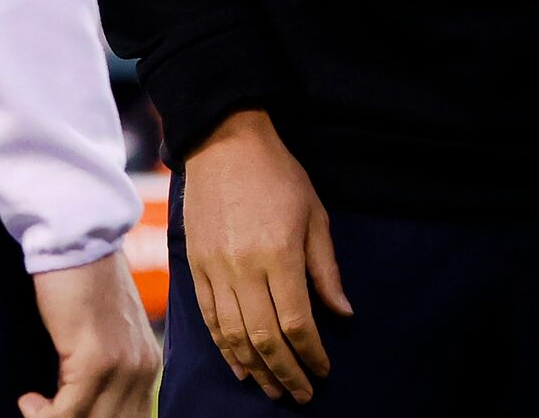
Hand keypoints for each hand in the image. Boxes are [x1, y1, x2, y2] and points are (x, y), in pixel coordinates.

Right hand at [19, 251, 161, 417]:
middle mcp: (143, 369)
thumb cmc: (82, 285)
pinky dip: (43, 415)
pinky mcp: (97, 360)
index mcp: (147, 365)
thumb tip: (78, 405)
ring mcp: (123, 366)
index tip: (60, 415)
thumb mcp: (102, 335)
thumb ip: (102, 368)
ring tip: (33, 408)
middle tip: (42, 414)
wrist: (79, 244)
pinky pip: (68, 412)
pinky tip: (28, 401)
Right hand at [181, 109, 350, 402]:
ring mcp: (216, 270)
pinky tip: (239, 365)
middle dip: (285, 372)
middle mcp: (245, 268)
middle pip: (264, 337)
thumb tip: (342, 314)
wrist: (224, 145)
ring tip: (273, 388)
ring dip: (254, 368)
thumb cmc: (279, 176)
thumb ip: (326, 270)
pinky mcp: (196, 268)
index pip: (297, 322)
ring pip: (234, 335)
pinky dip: (225, 348)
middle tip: (301, 394)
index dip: (311, 354)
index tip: (323, 370)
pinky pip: (210, 319)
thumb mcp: (315, 216)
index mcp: (280, 255)